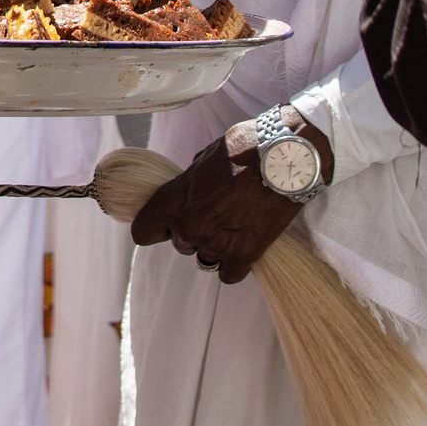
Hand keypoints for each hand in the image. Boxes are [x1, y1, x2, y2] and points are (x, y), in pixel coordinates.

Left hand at [131, 106, 335, 283]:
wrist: (283, 160)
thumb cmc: (242, 151)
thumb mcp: (202, 160)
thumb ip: (187, 186)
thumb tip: (186, 195)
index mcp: (172, 202)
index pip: (142, 233)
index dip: (155, 227)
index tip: (165, 224)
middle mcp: (189, 228)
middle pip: (180, 244)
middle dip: (193, 231)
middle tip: (216, 213)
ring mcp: (216, 245)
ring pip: (204, 259)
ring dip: (214, 247)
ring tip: (233, 225)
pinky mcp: (244, 257)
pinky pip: (228, 275)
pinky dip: (235, 264)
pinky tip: (244, 243)